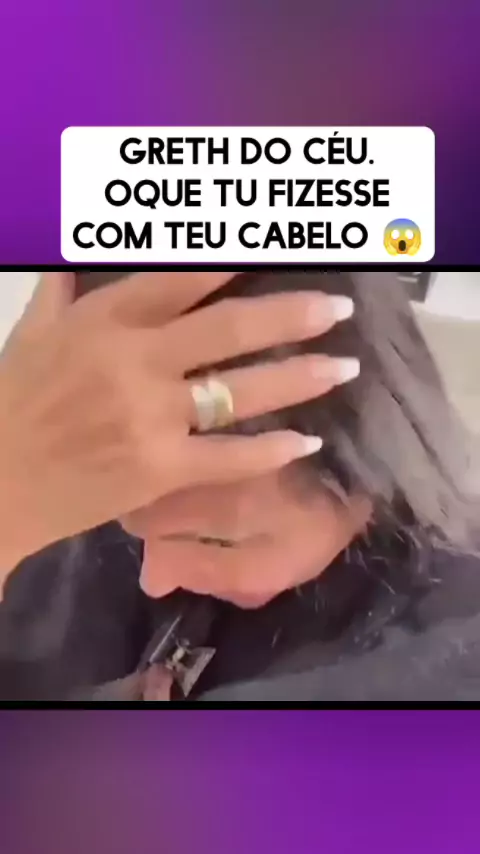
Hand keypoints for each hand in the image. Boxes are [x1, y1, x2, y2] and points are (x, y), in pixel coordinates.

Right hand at [0, 271, 352, 577]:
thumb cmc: (13, 401)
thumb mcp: (33, 330)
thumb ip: (65, 286)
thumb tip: (75, 244)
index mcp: (106, 320)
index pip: (184, 278)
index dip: (236, 260)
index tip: (281, 249)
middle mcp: (136, 361)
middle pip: (230, 329)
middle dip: (292, 315)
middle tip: (338, 309)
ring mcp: (152, 418)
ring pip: (240, 391)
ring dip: (300, 377)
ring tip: (344, 367)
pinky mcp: (160, 470)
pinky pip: (228, 457)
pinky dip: (270, 449)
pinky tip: (305, 441)